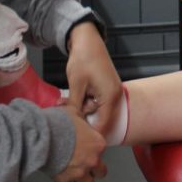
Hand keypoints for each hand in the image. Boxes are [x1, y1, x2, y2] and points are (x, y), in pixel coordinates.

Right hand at [51, 107, 107, 181]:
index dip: (94, 151)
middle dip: (93, 170)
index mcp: (98, 144)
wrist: (43, 135)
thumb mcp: (74, 111)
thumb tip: (81, 111)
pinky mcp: (64, 180)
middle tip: (84, 165)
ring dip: (81, 180)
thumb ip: (81, 115)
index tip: (87, 149)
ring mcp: (79, 172)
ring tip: (74, 174)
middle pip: (100, 173)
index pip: (103, 152)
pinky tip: (59, 178)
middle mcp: (92, 160)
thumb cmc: (59, 122)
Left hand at [64, 22, 122, 136]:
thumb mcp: (76, 85)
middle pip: (101, 118)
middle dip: (83, 119)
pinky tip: (73, 97)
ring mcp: (113, 91)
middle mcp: (116, 96)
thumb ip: (76, 107)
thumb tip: (73, 124)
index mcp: (111, 96)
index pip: (103, 124)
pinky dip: (86, 101)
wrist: (88, 40)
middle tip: (65, 115)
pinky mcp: (108, 87)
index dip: (90, 134)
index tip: (77, 140)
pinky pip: (98, 101)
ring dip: (82, 109)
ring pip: (97, 109)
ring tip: (65, 103)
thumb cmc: (83, 60)